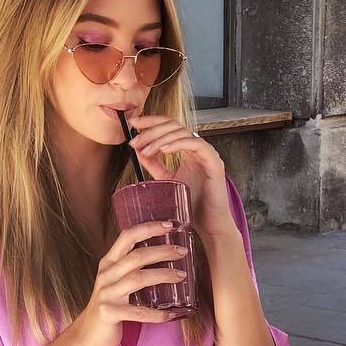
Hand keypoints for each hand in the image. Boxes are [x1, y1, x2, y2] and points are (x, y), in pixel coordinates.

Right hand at [81, 220, 187, 345]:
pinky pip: (138, 313)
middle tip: (182, 251)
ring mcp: (106, 294)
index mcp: (108, 264)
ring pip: (137, 279)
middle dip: (162, 251)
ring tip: (181, 276)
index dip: (148, 228)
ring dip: (163, 275)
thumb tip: (163, 257)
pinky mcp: (109, 313)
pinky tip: (172, 314)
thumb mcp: (116, 282)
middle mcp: (106, 275)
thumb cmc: (109, 307)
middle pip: (136, 256)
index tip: (169, 225)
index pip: (127, 237)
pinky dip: (158, 314)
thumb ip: (131, 269)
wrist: (88, 335)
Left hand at [126, 114, 232, 237]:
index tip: (132, 124)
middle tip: (135, 139)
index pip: (169, 126)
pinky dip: (176, 144)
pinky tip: (162, 150)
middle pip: (173, 125)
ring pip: (182, 132)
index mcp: (189, 149)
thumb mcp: (167, 181)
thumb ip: (155, 165)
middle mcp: (199, 147)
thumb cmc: (193, 205)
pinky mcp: (213, 161)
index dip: (150, 122)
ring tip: (145, 149)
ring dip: (160, 138)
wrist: (209, 224)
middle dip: (151, 129)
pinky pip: (194, 143)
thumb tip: (138, 150)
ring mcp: (207, 153)